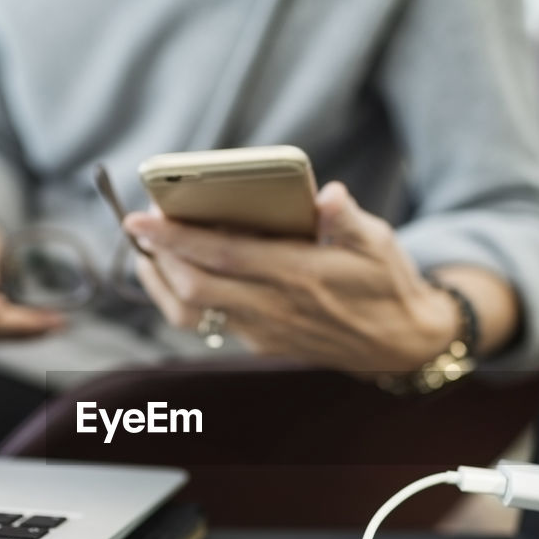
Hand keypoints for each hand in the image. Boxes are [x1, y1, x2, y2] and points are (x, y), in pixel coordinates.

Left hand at [123, 182, 462, 371]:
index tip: (140, 218)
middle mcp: (276, 308)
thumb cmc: (388, 283)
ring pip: (194, 312)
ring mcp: (264, 331)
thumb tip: (328, 194)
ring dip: (162, 282)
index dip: (177, 238)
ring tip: (147, 252)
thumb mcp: (380, 242)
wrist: (401, 345)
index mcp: (301, 275)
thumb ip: (349, 218)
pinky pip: (210, 322)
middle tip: (137, 226)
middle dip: (158, 257)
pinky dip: (185, 295)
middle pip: (195, 287)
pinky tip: (179, 270)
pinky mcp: (261, 343)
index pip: (224, 255)